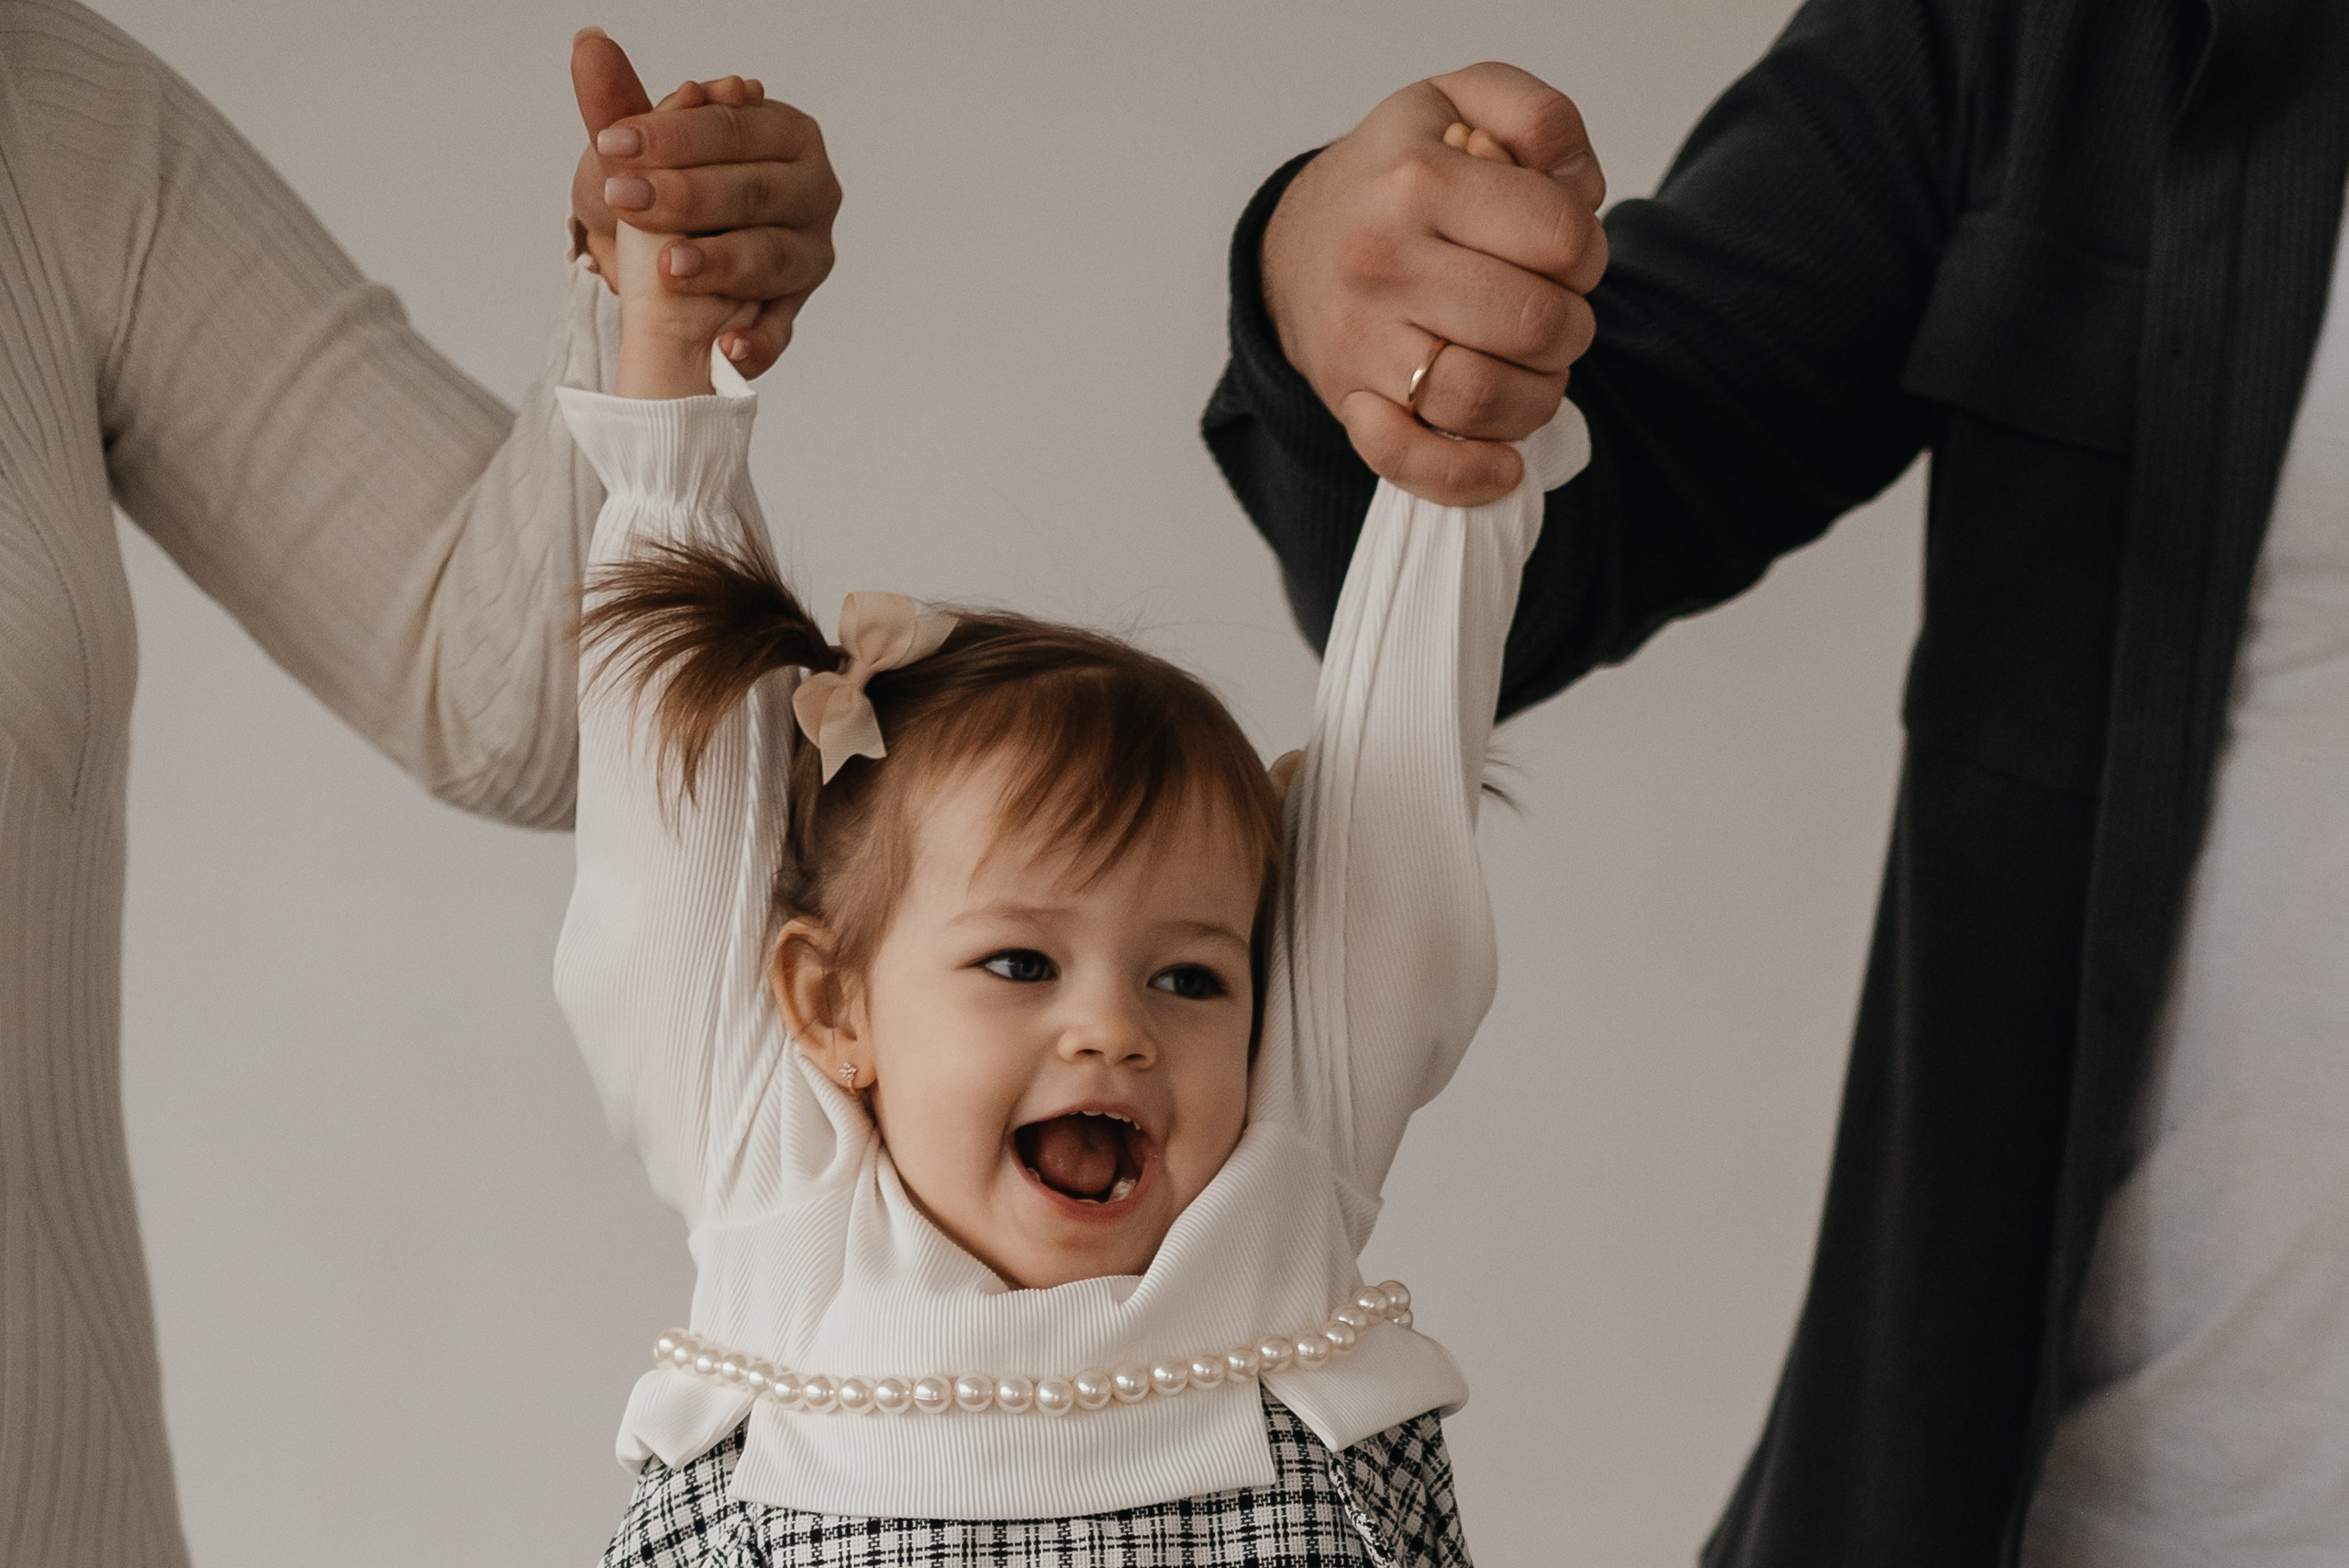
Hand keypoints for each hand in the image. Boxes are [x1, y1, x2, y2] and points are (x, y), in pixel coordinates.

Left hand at [570, 29, 840, 378]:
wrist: (663, 259)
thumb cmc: (666, 188)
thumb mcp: (637, 148)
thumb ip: (618, 103)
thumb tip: (590, 44)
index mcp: (785, 133)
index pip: (736, 128)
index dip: (676, 134)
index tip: (614, 142)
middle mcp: (812, 191)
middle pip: (758, 192)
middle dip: (690, 196)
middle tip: (627, 198)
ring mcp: (808, 253)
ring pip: (773, 259)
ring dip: (721, 264)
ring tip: (670, 268)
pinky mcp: (793, 308)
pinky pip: (781, 329)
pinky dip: (758, 342)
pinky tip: (726, 348)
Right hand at [1261, 63, 1606, 503]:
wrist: (1296, 237)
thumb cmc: (1396, 172)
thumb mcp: (1462, 101)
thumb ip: (1541, 117)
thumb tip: (1580, 191)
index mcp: (1417, 179)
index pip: (1562, 237)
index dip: (1589, 249)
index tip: (1565, 252)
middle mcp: (1380, 263)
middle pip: (1535, 324)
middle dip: (1571, 325)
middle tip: (1551, 311)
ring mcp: (1358, 341)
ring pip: (1485, 401)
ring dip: (1537, 396)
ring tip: (1529, 368)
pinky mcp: (1347, 402)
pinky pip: (1410, 462)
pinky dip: (1468, 476)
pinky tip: (1503, 465)